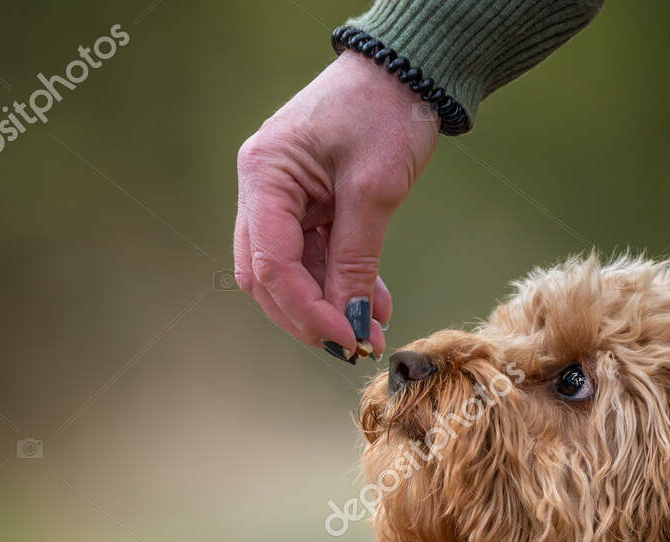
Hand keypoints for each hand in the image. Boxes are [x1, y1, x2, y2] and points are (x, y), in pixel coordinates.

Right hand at [235, 50, 437, 357]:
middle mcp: (262, 188)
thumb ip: (356, 260)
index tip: (348, 338)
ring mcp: (282, 196)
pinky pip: (315, 256)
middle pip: (267, 276)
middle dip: (309, 315)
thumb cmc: (387, 111)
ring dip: (330, 304)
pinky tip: (375, 302)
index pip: (270, 264)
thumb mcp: (376, 189)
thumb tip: (352, 322)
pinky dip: (342, 281)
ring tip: (375, 327)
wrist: (407, 70)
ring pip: (291, 272)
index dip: (306, 310)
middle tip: (354, 343)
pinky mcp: (307, 203)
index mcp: (265, 175)